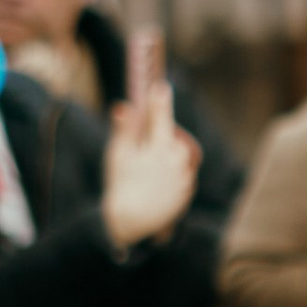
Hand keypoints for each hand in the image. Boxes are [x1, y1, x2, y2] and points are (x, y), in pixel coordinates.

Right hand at [101, 34, 200, 247]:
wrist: (131, 220)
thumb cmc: (121, 185)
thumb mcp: (119, 155)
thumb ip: (124, 129)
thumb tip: (124, 105)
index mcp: (160, 148)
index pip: (162, 116)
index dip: (160, 99)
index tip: (161, 85)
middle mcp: (178, 160)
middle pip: (171, 136)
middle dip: (160, 134)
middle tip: (145, 142)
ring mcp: (185, 176)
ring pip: (178, 155)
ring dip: (166, 153)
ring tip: (148, 167)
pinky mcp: (187, 190)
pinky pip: (181, 173)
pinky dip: (171, 171)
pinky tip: (155, 181)